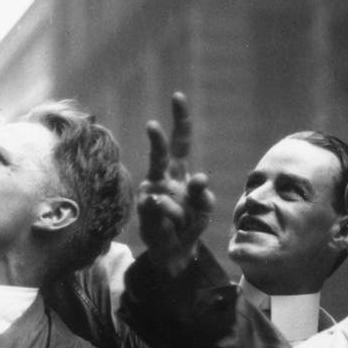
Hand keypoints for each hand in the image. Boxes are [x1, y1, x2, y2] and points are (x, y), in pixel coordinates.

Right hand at [136, 93, 213, 272]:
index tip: (177, 96)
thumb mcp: (203, 208)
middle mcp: (163, 177)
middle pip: (162, 153)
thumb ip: (202, 193)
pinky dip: (171, 217)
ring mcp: (152, 192)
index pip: (181, 141)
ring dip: (180, 210)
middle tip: (152, 125)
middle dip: (157, 139)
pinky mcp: (145, 207)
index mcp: (179, 171)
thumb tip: (198, 178)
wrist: (174, 251)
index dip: (180, 119)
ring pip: (167, 192)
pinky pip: (163, 208)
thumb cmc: (189, 224)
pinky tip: (169, 226)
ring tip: (181, 223)